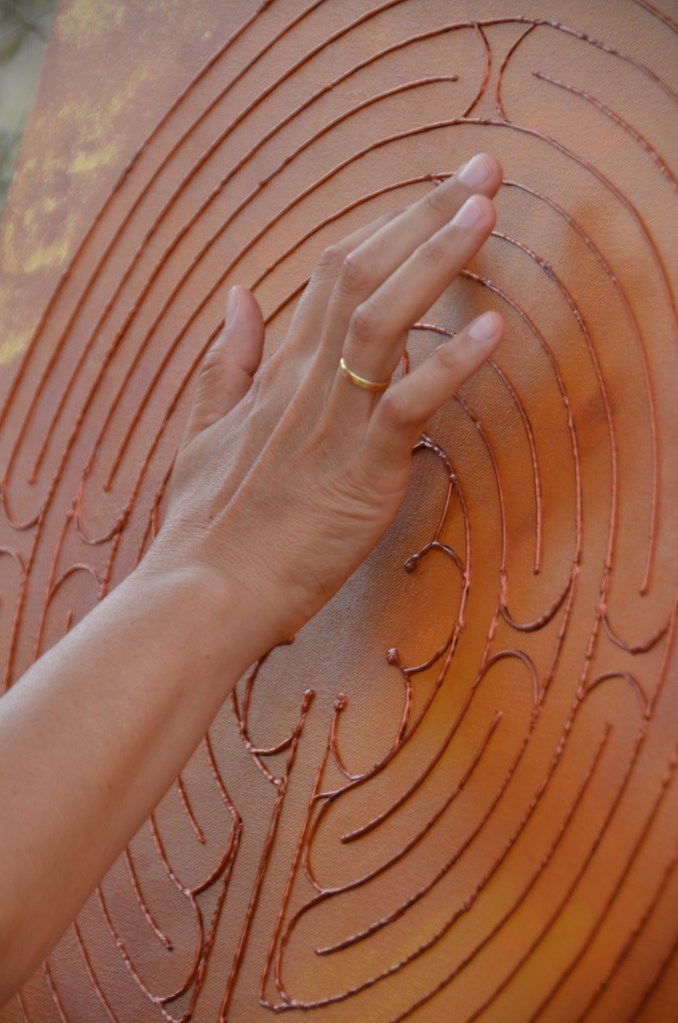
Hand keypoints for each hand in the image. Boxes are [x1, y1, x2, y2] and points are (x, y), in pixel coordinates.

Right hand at [145, 153, 503, 653]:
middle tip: (481, 168)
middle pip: (364, 273)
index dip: (388, 228)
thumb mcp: (205, 430)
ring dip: (437, 259)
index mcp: (279, 370)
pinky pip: (407, 402)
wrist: (205, 591)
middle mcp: (306, 381)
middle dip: (425, 215)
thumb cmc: (208, 523)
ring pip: (384, 318)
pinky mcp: (360, 468)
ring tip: (486, 210)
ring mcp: (333, 421)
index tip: (433, 194)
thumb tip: (238, 295)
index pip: (334, 274)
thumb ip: (227, 361)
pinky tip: (492, 326)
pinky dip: (451, 363)